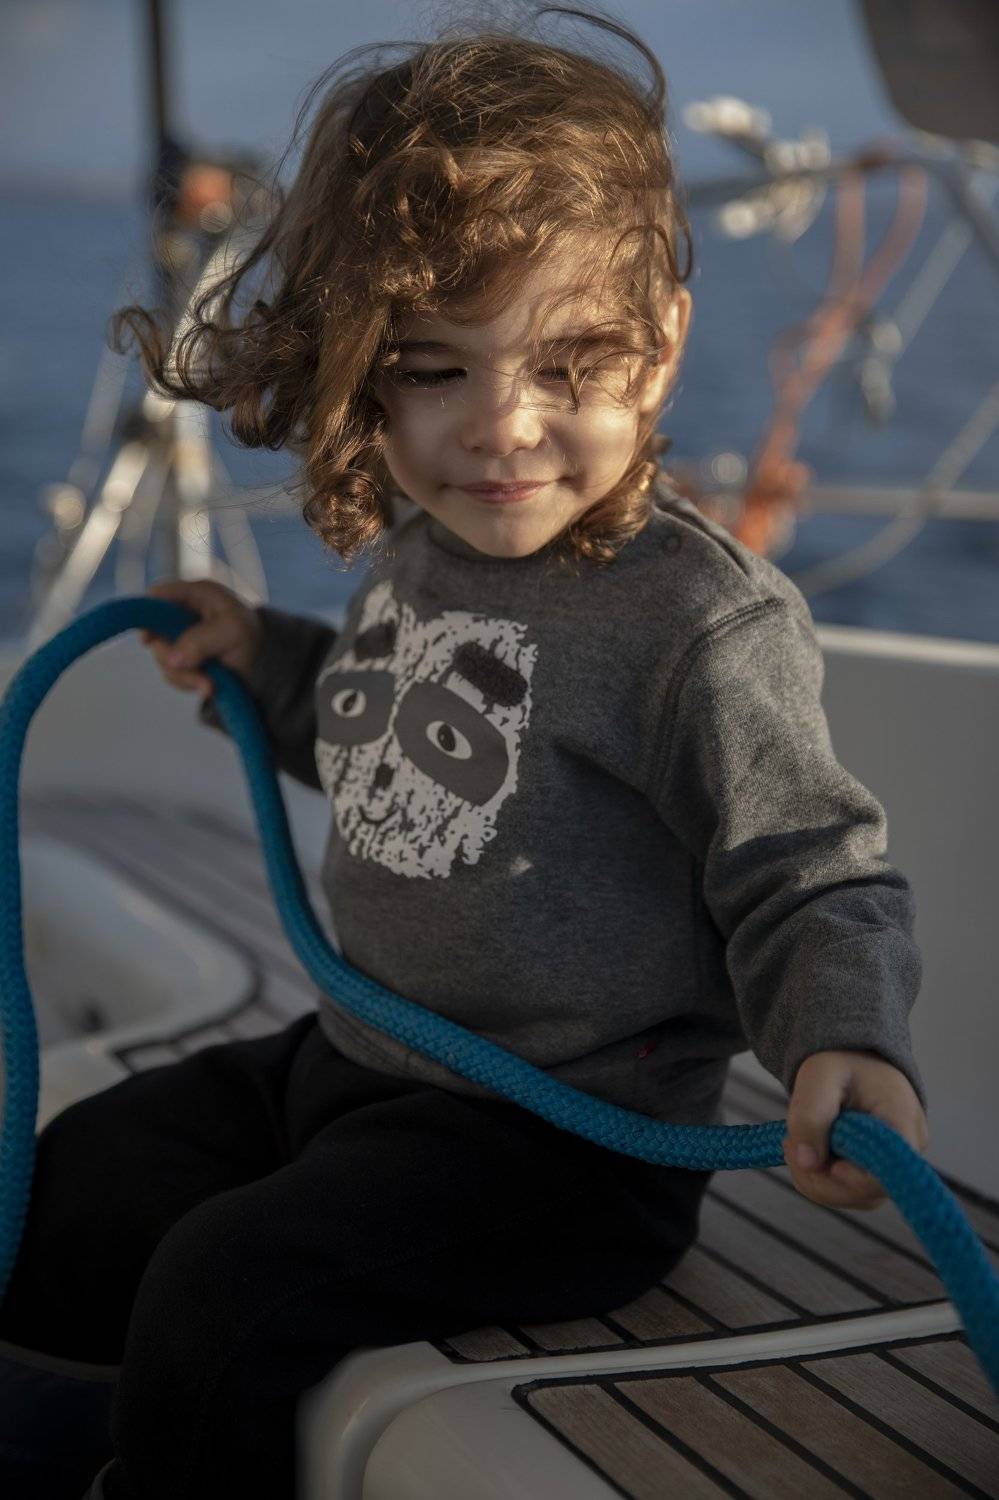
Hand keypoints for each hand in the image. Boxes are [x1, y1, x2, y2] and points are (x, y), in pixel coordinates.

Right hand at [140, 578, 263, 700]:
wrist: (266, 665)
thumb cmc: (252, 636)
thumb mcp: (232, 632)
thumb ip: (200, 641)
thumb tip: (172, 660)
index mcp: (197, 594)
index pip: (158, 595)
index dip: (147, 613)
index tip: (149, 639)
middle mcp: (184, 614)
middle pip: (155, 632)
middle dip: (172, 657)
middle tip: (196, 672)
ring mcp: (182, 637)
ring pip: (164, 658)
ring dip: (184, 675)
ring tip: (210, 684)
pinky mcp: (185, 658)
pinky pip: (174, 673)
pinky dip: (189, 682)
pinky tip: (209, 686)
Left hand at [782, 1049, 928, 1210]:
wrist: (850, 1055)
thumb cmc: (840, 1061)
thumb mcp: (819, 1077)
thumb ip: (811, 1115)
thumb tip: (807, 1163)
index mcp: (902, 1122)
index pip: (888, 1172)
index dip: (854, 1180)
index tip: (826, 1165)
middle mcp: (907, 1150)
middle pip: (868, 1191)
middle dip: (821, 1179)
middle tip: (789, 1145)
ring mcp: (893, 1163)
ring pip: (855, 1196)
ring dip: (816, 1180)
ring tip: (793, 1143)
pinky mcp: (876, 1168)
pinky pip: (849, 1189)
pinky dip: (820, 1178)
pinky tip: (804, 1151)